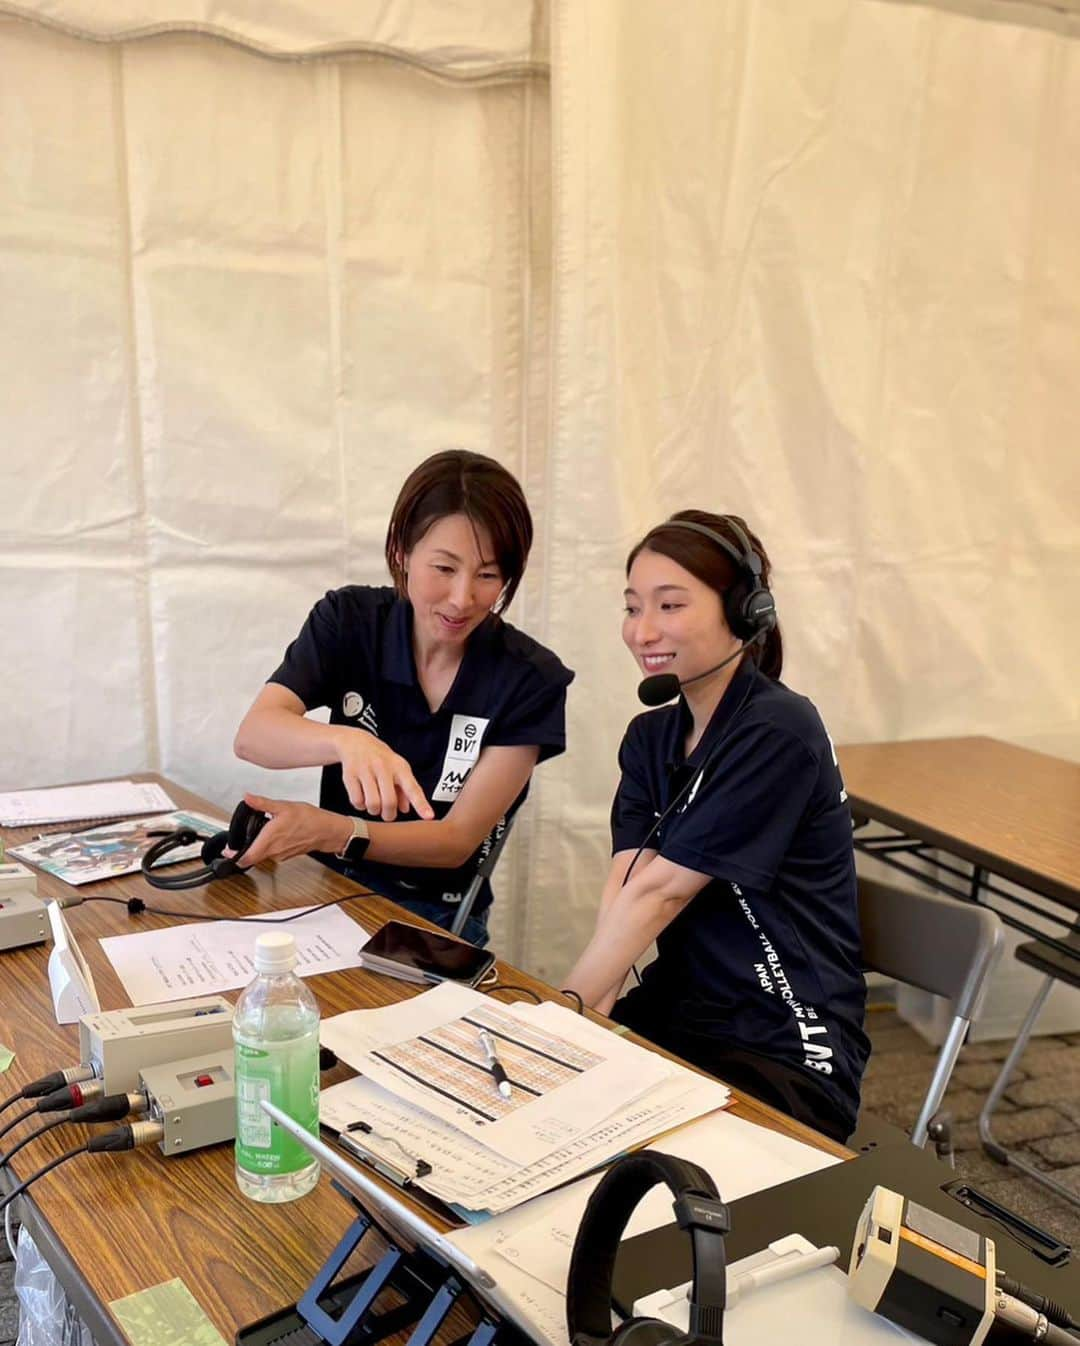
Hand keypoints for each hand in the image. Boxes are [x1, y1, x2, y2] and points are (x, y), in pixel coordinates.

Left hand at [233, 793, 353, 867]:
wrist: (328, 830)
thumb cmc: (310, 820)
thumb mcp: (283, 806)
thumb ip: (262, 803)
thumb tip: (248, 797)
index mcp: (269, 840)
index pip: (245, 858)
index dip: (233, 857)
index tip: (226, 852)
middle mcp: (273, 851)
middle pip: (251, 857)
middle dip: (243, 850)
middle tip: (236, 843)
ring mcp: (280, 855)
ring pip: (261, 855)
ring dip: (257, 846)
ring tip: (259, 833)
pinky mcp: (287, 855)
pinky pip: (272, 853)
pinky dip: (268, 846)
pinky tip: (273, 835)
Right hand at [334, 727, 433, 821]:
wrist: (355, 742)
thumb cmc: (381, 759)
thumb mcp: (397, 769)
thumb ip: (404, 790)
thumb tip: (405, 809)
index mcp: (399, 767)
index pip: (413, 788)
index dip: (421, 804)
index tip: (429, 816)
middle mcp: (383, 767)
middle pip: (389, 802)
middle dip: (389, 814)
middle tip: (388, 815)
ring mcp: (365, 770)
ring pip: (372, 804)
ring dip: (374, 811)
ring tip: (374, 805)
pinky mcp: (350, 775)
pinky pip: (357, 801)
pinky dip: (360, 806)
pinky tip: (363, 798)